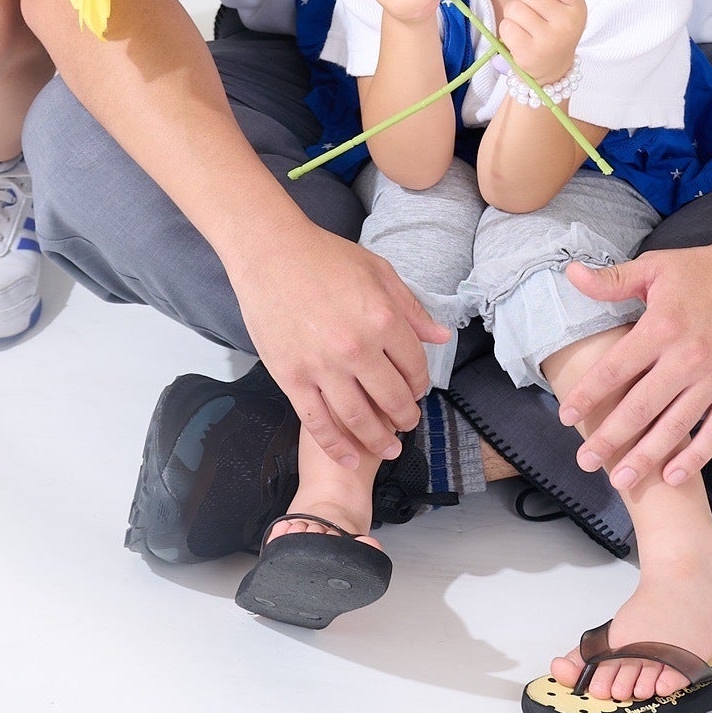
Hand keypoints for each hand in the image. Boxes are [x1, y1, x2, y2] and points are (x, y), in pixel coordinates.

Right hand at [230, 224, 451, 468]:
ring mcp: (322, 367)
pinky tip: (349, 459)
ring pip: (359, 418)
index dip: (420, 383)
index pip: (414, 366)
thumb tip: (441, 336)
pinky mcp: (291, 378)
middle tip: (408, 422)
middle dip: (406, 416)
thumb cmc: (325, 257)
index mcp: (382, 319)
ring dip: (379, 439)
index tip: (417, 390)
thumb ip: (411, 308)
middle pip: (392, 398)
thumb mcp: (379, 272)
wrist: (270, 253)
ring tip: (390, 447)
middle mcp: (357, 348)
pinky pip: (318, 423)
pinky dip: (336, 446)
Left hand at [498, 0, 584, 84]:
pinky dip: (507, 30)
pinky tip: (519, 38)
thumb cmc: (555, 29)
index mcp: (577, 7)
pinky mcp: (528, 53)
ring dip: (513, 14)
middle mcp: (566, 24)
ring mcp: (548, 40)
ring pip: (513, 7)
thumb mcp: (563, 6)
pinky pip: (506, 26)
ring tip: (525, 26)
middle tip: (532, 11)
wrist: (552, 70)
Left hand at [558, 218, 711, 488]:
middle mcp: (687, 358)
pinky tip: (672, 476)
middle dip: (610, 438)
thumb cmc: (703, 271)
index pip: (615, 369)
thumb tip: (571, 275)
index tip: (567, 416)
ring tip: (621, 481)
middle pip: (641, 408)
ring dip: (646, 457)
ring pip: (675, 428)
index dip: (588, 395)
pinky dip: (695, 457)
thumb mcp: (655, 266)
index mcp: (662, 327)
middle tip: (586, 461)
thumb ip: (612, 280)